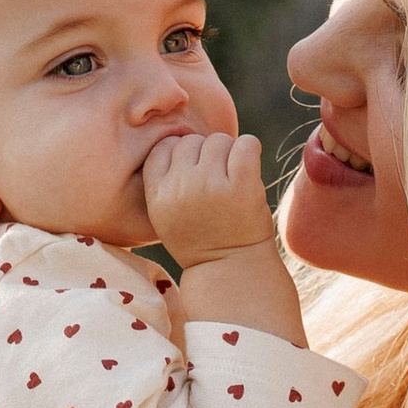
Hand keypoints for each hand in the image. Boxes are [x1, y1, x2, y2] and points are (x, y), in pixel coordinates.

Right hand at [142, 129, 274, 270]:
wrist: (231, 270)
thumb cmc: (200, 239)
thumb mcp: (166, 215)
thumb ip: (166, 180)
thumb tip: (181, 137)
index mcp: (157, 194)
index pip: (164, 147)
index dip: (181, 155)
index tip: (194, 175)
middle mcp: (180, 187)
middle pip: (192, 141)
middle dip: (206, 155)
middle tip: (217, 182)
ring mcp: (210, 185)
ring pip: (219, 140)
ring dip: (229, 155)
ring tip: (232, 182)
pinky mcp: (241, 185)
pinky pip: (246, 144)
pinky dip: (250, 151)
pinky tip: (249, 172)